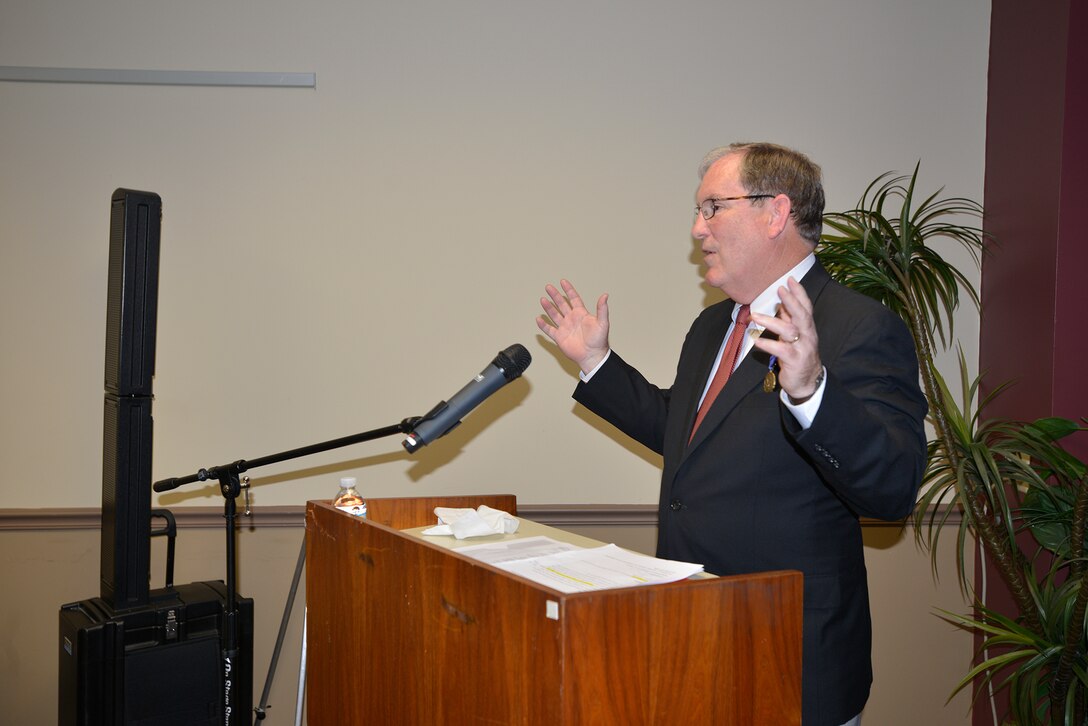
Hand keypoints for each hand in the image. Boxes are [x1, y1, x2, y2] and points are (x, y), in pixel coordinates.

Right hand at [537, 279, 609, 373]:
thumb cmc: (599, 341)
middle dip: (555, 295)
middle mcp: (572, 319)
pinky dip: (543, 325)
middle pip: (561, 304)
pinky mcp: (559, 337)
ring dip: (548, 307)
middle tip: (548, 287)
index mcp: (581, 314)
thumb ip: (602, 309)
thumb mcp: (602, 323)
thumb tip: (605, 295)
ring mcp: (565, 328)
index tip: (563, 282)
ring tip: (542, 299)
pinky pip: (549, 330)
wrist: (592, 356)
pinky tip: (538, 319)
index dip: (568, 290)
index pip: (574, 299)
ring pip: (554, 315)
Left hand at [750, 277, 822, 401]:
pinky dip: (769, 345)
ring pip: (789, 331)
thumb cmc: (798, 355)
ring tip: (755, 316)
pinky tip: (757, 341)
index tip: (790, 279)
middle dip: (791, 301)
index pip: (805, 307)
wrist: (807, 382)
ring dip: (771, 322)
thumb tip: (781, 303)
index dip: (799, 293)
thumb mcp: (794, 336)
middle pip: (802, 315)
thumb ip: (789, 320)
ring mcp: (802, 348)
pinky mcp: (795, 361)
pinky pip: (782, 351)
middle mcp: (807, 335)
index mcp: (807, 328)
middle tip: (780, 289)